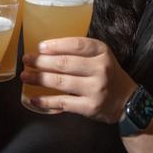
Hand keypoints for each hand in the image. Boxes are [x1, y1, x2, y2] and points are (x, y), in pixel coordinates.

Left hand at [21, 37, 136, 122]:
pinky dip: (45, 101)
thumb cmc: (107, 74)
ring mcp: (95, 89)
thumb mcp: (101, 56)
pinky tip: (33, 98)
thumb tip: (46, 49)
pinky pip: (63, 103)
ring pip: (60, 82)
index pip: (76, 45)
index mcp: (102, 52)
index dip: (55, 45)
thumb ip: (80, 51)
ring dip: (39, 79)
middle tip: (26, 60)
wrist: (127, 100)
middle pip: (64, 64)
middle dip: (41, 62)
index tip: (40, 47)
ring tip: (25, 76)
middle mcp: (100, 69)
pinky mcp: (90, 107)